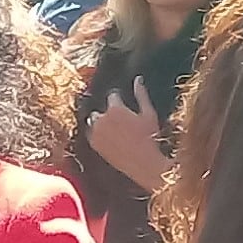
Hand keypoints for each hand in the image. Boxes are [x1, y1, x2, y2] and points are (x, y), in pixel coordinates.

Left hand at [89, 77, 173, 191]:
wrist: (143, 163)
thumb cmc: (150, 137)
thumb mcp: (149, 113)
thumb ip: (141, 95)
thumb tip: (138, 79)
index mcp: (115, 108)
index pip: (113, 95)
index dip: (120, 100)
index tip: (126, 106)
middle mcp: (101, 118)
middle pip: (101, 109)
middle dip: (109, 112)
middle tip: (122, 121)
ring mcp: (96, 132)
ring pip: (94, 121)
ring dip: (101, 123)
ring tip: (115, 130)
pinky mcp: (94, 144)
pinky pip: (92, 134)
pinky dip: (98, 134)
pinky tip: (111, 139)